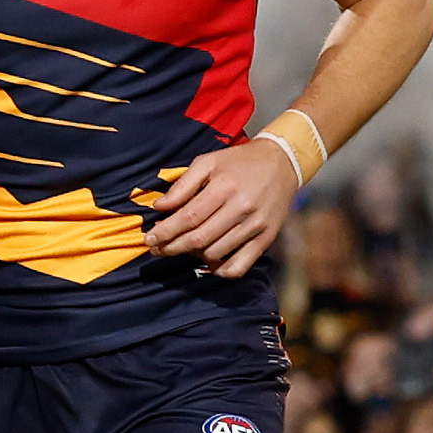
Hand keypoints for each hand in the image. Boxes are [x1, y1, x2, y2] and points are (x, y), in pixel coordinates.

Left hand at [146, 138, 299, 278]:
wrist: (282, 163)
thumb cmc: (239, 162)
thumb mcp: (208, 162)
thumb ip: (183, 185)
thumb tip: (159, 207)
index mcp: (225, 187)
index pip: (189, 217)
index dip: (165, 231)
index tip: (149, 239)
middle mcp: (241, 208)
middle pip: (199, 239)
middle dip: (172, 247)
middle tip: (157, 249)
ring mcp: (255, 226)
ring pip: (215, 254)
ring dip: (193, 256)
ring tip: (184, 247)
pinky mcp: (266, 239)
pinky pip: (239, 266)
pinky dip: (220, 270)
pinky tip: (209, 261)